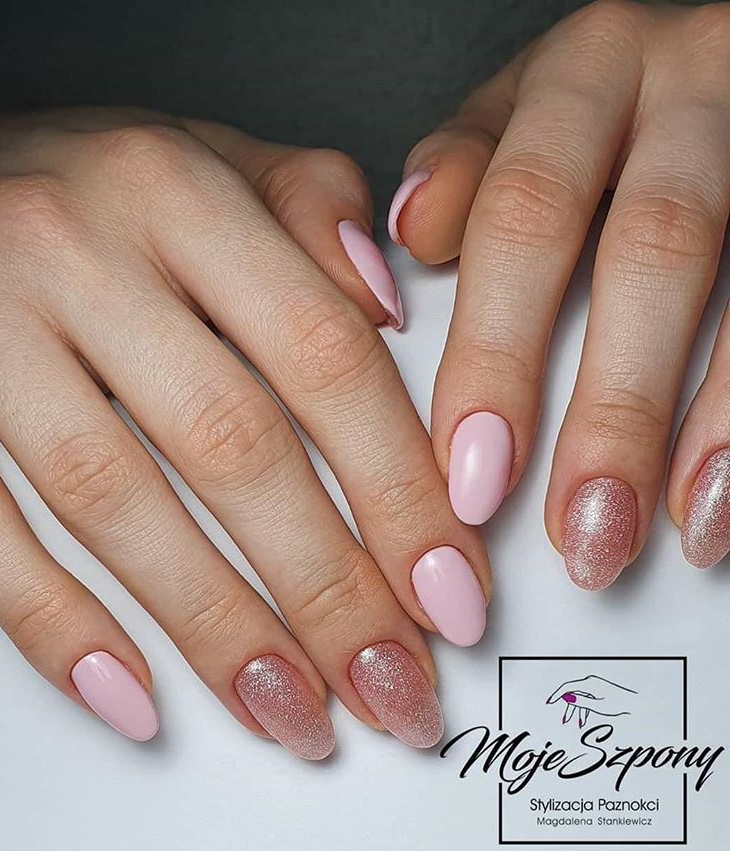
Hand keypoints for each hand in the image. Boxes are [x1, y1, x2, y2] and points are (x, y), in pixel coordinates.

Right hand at [0, 107, 490, 755]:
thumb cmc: (88, 186)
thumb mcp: (208, 159)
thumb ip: (311, 208)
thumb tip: (390, 307)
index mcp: (176, 191)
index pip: (326, 358)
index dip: (401, 488)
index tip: (451, 590)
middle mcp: (76, 253)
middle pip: (234, 447)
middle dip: (329, 590)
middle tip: (395, 684)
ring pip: (117, 504)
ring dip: (218, 630)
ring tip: (296, 712)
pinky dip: (58, 626)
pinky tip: (135, 694)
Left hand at [388, 0, 729, 586]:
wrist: (703, 60)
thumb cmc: (586, 114)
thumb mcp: (513, 119)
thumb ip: (460, 172)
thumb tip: (411, 231)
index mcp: (579, 77)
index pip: (522, 216)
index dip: (496, 353)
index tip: (470, 474)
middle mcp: (682, 82)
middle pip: (649, 250)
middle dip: (608, 407)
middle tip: (574, 527)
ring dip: (694, 425)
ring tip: (645, 530)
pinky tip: (713, 493)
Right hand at [546, 674, 636, 727]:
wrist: (635, 703)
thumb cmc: (619, 704)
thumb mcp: (597, 706)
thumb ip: (581, 701)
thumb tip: (567, 697)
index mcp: (589, 683)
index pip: (567, 687)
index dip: (557, 695)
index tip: (549, 702)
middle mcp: (590, 682)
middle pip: (573, 694)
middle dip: (568, 708)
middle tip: (564, 721)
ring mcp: (594, 686)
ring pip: (580, 698)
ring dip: (577, 711)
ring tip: (576, 724)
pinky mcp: (598, 690)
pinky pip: (586, 699)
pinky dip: (584, 709)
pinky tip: (584, 720)